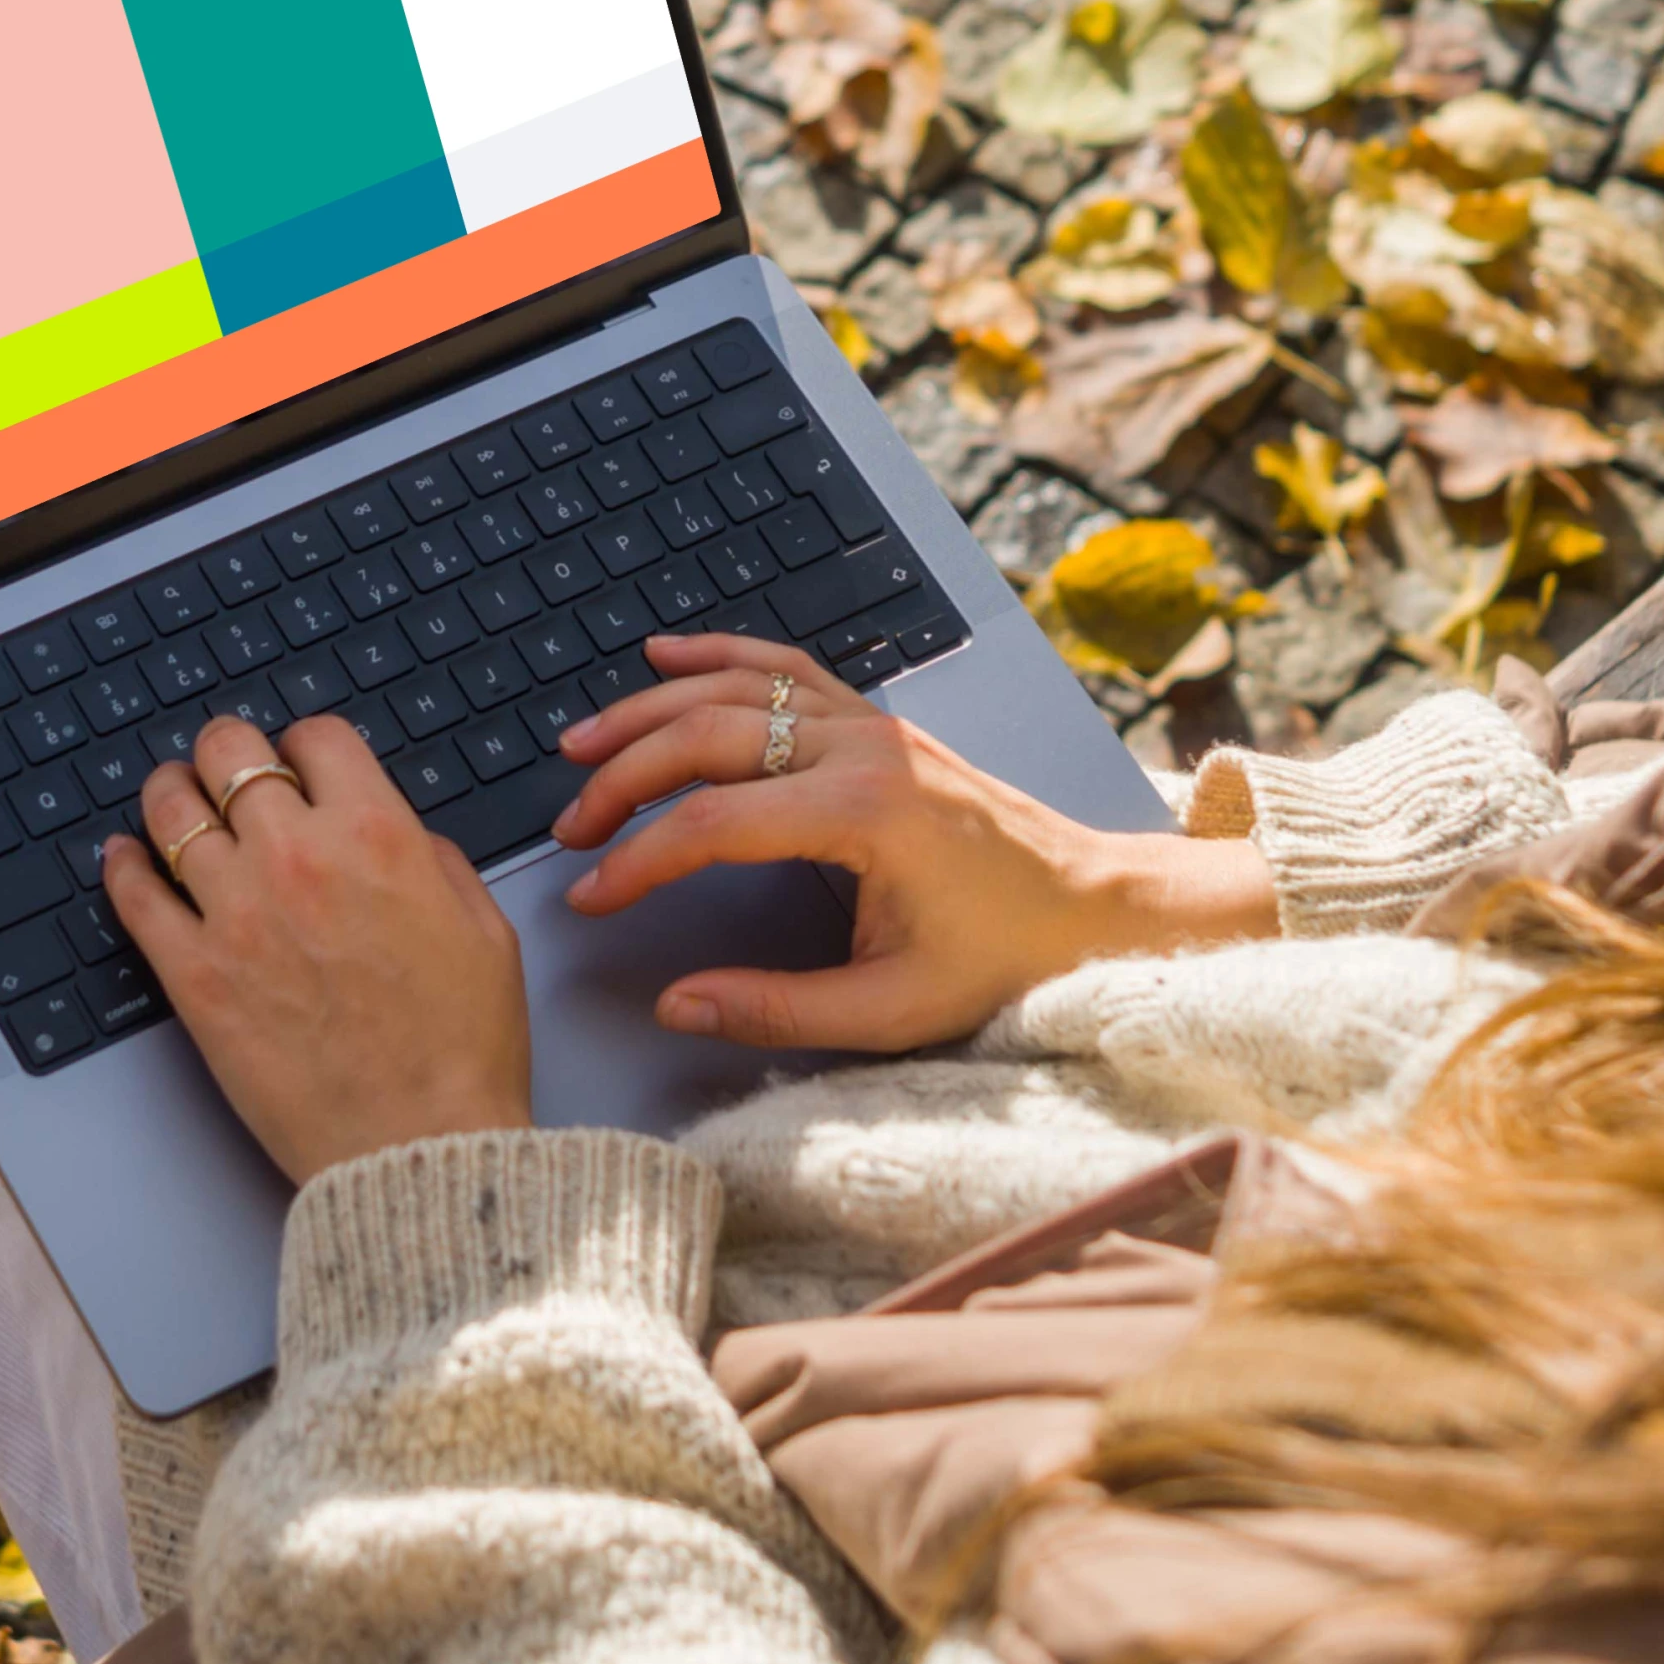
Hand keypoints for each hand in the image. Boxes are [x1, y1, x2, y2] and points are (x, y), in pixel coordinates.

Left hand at [104, 713, 533, 1183]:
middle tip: (225, 769)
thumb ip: (435, 861)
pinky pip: (135, 896)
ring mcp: (236, 913)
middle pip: (230, 752)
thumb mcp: (484, 930)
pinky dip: (123, 867)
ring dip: (171, 795)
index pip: (316, 737)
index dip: (304, 745)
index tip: (297, 763)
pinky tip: (125, 859)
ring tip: (172, 801)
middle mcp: (298, 857)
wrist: (419, 1145)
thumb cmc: (462, 1050)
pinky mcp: (193, 974)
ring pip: (172, 811)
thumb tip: (397, 834)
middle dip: (228, 752)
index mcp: (378, 835)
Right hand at [551, 633, 1275, 1051]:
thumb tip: (678, 1004)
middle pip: (707, 737)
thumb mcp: (892, 1009)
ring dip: (649, 711)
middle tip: (569, 827)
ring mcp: (872, 723)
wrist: (1093, 908)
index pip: (714, 821)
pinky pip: (783, 668)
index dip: (639, 859)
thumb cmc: (1004, 957)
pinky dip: (718, 654)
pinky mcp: (878, 721)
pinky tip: (664, 653)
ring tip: (582, 744)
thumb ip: (776, 1010)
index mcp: (866, 812)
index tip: (592, 894)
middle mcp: (864, 748)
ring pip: (734, 690)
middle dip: (623, 779)